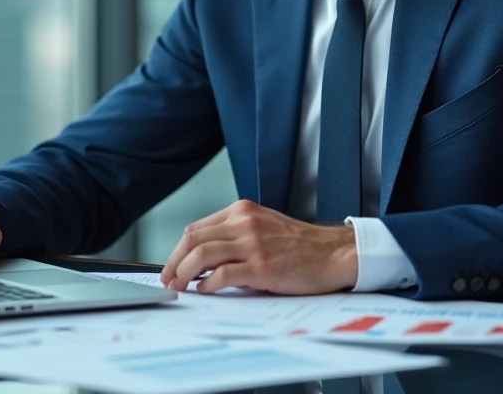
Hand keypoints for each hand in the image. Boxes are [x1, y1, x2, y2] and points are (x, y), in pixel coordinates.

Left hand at [159, 199, 357, 294]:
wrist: (333, 253)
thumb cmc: (301, 246)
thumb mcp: (264, 228)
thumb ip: (235, 237)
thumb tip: (204, 261)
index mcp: (242, 211)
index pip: (196, 228)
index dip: (178, 250)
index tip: (171, 265)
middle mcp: (244, 223)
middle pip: (193, 239)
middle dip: (174, 261)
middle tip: (168, 279)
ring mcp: (253, 243)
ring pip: (202, 254)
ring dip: (184, 273)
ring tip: (179, 286)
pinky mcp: (262, 265)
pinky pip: (223, 274)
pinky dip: (207, 284)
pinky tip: (205, 291)